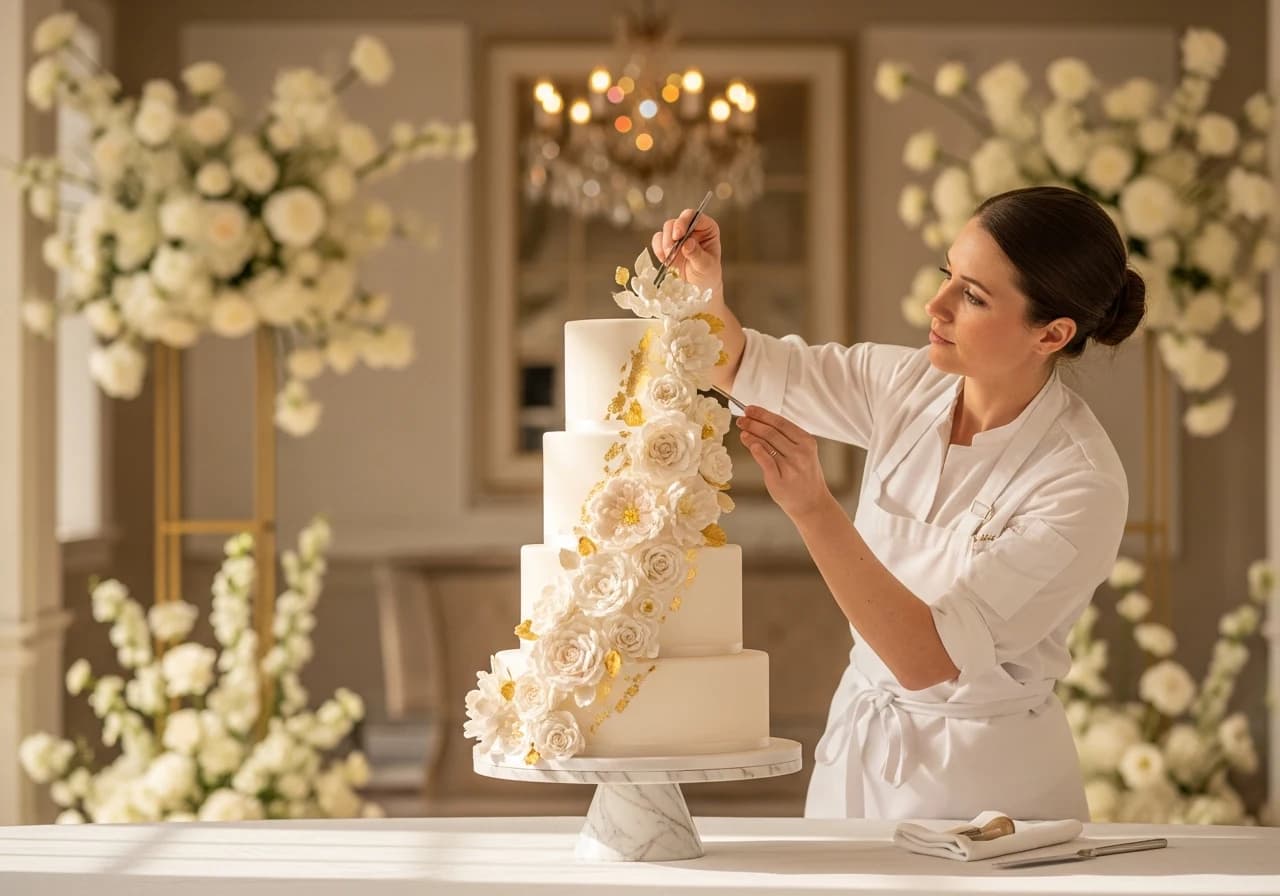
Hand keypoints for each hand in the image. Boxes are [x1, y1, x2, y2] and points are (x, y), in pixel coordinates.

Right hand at [651, 209, 722, 294]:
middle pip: (676, 221)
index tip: (678, 235)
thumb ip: (697, 254)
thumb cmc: (708, 274)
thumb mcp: (706, 266)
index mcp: (706, 228)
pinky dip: (658, 249)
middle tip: (671, 250)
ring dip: (664, 243)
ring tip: (670, 258)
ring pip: (666, 229)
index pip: (694, 216)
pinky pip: (657, 240)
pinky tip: (665, 259)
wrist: (699, 286)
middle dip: (671, 235)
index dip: (684, 222)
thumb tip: (687, 243)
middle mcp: (692, 229)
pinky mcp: (667, 244)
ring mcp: (678, 236)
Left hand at [737, 406, 834, 520]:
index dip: (763, 414)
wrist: (812, 503)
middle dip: (754, 423)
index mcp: (807, 442)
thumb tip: (759, 423)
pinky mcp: (780, 480)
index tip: (749, 409)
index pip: (781, 423)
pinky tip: (748, 442)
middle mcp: (800, 453)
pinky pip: (765, 461)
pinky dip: (755, 449)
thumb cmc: (804, 476)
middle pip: (772, 432)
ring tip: (742, 430)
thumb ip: (784, 440)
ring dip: (751, 434)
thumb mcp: (802, 454)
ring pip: (767, 444)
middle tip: (742, 419)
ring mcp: (791, 467)